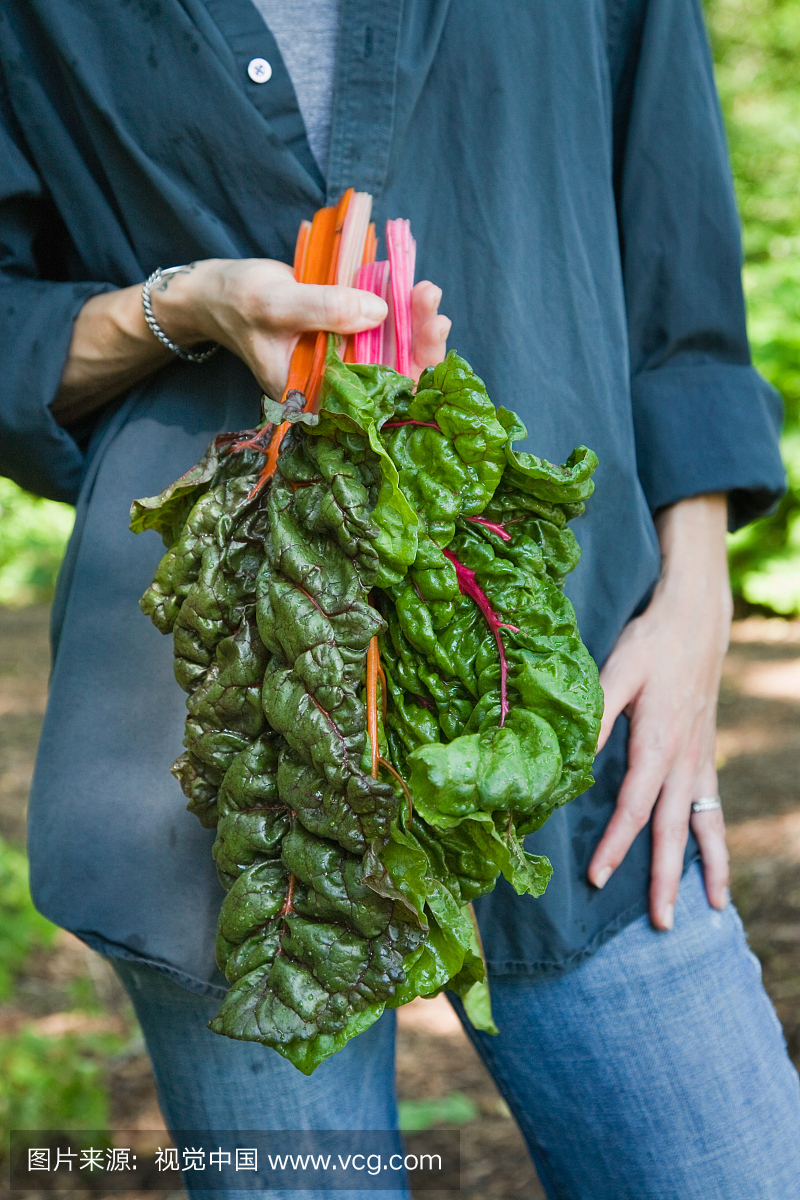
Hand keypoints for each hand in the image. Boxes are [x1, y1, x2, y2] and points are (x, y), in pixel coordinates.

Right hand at [54, 259, 449, 422]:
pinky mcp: (344, 341)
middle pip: (392, 378)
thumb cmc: (238, 302)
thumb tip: (379, 312)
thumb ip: (325, 309)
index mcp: (315, 397)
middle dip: (420, 343)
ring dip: (415, 325)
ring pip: (391, 354)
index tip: (430, 334)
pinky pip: (380, 334)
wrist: (217, 294)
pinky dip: (401, 314)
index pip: (374, 400)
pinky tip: (417, 293)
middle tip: (431, 304)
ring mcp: (341, 364)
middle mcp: (334, 387)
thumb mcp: (276, 304)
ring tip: (428, 292)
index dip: (411, 371)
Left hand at [587, 494, 731, 929]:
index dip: (615, 844)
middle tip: (663, 923)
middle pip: (674, 829)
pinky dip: (716, 840)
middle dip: (666, 877)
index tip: (596, 878)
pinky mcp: (703, 755)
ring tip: (712, 909)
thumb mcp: (615, 672)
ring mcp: (698, 760)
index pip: (633, 806)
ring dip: (705, 868)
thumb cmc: (650, 644)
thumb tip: (570, 756)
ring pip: (704, 825)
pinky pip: (713, 808)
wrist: (696, 621)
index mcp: (656, 742)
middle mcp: (682, 760)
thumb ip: (594, 716)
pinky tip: (714, 866)